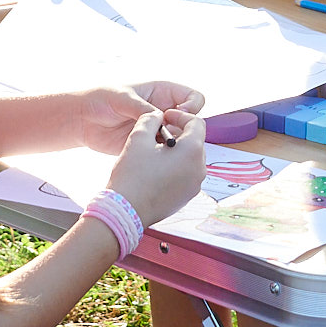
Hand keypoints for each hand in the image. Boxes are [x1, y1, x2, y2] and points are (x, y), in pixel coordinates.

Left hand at [76, 81, 203, 153]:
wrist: (83, 120)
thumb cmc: (102, 99)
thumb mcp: (123, 97)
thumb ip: (142, 107)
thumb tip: (160, 117)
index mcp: (164, 93)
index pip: (193, 98)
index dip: (191, 107)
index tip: (176, 115)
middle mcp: (165, 112)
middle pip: (191, 122)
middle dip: (185, 130)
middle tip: (169, 136)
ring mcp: (159, 130)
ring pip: (180, 140)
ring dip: (174, 145)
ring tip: (159, 148)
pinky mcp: (150, 147)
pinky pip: (164, 154)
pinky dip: (163, 157)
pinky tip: (152, 157)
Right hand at [106, 110, 206, 224]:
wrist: (126, 211)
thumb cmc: (132, 175)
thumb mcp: (138, 137)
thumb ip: (150, 119)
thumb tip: (157, 116)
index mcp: (192, 151)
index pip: (196, 123)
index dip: (180, 115)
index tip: (165, 116)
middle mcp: (199, 168)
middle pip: (195, 141)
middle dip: (178, 134)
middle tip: (158, 133)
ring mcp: (195, 185)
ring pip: (190, 159)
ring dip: (176, 151)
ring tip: (155, 152)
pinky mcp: (187, 197)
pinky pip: (186, 175)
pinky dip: (175, 167)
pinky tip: (156, 170)